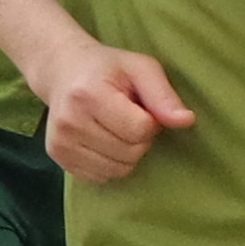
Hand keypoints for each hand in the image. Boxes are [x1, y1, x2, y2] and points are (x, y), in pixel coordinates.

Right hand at [41, 47, 200, 183]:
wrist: (62, 71)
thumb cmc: (108, 69)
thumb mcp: (140, 68)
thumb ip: (163, 95)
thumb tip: (187, 121)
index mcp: (89, 95)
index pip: (139, 130)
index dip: (151, 122)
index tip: (141, 107)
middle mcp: (69, 122)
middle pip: (129, 153)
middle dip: (139, 139)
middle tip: (128, 117)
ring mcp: (61, 143)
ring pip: (117, 170)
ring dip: (127, 154)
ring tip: (116, 128)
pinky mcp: (58, 159)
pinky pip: (101, 177)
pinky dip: (110, 163)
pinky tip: (103, 140)